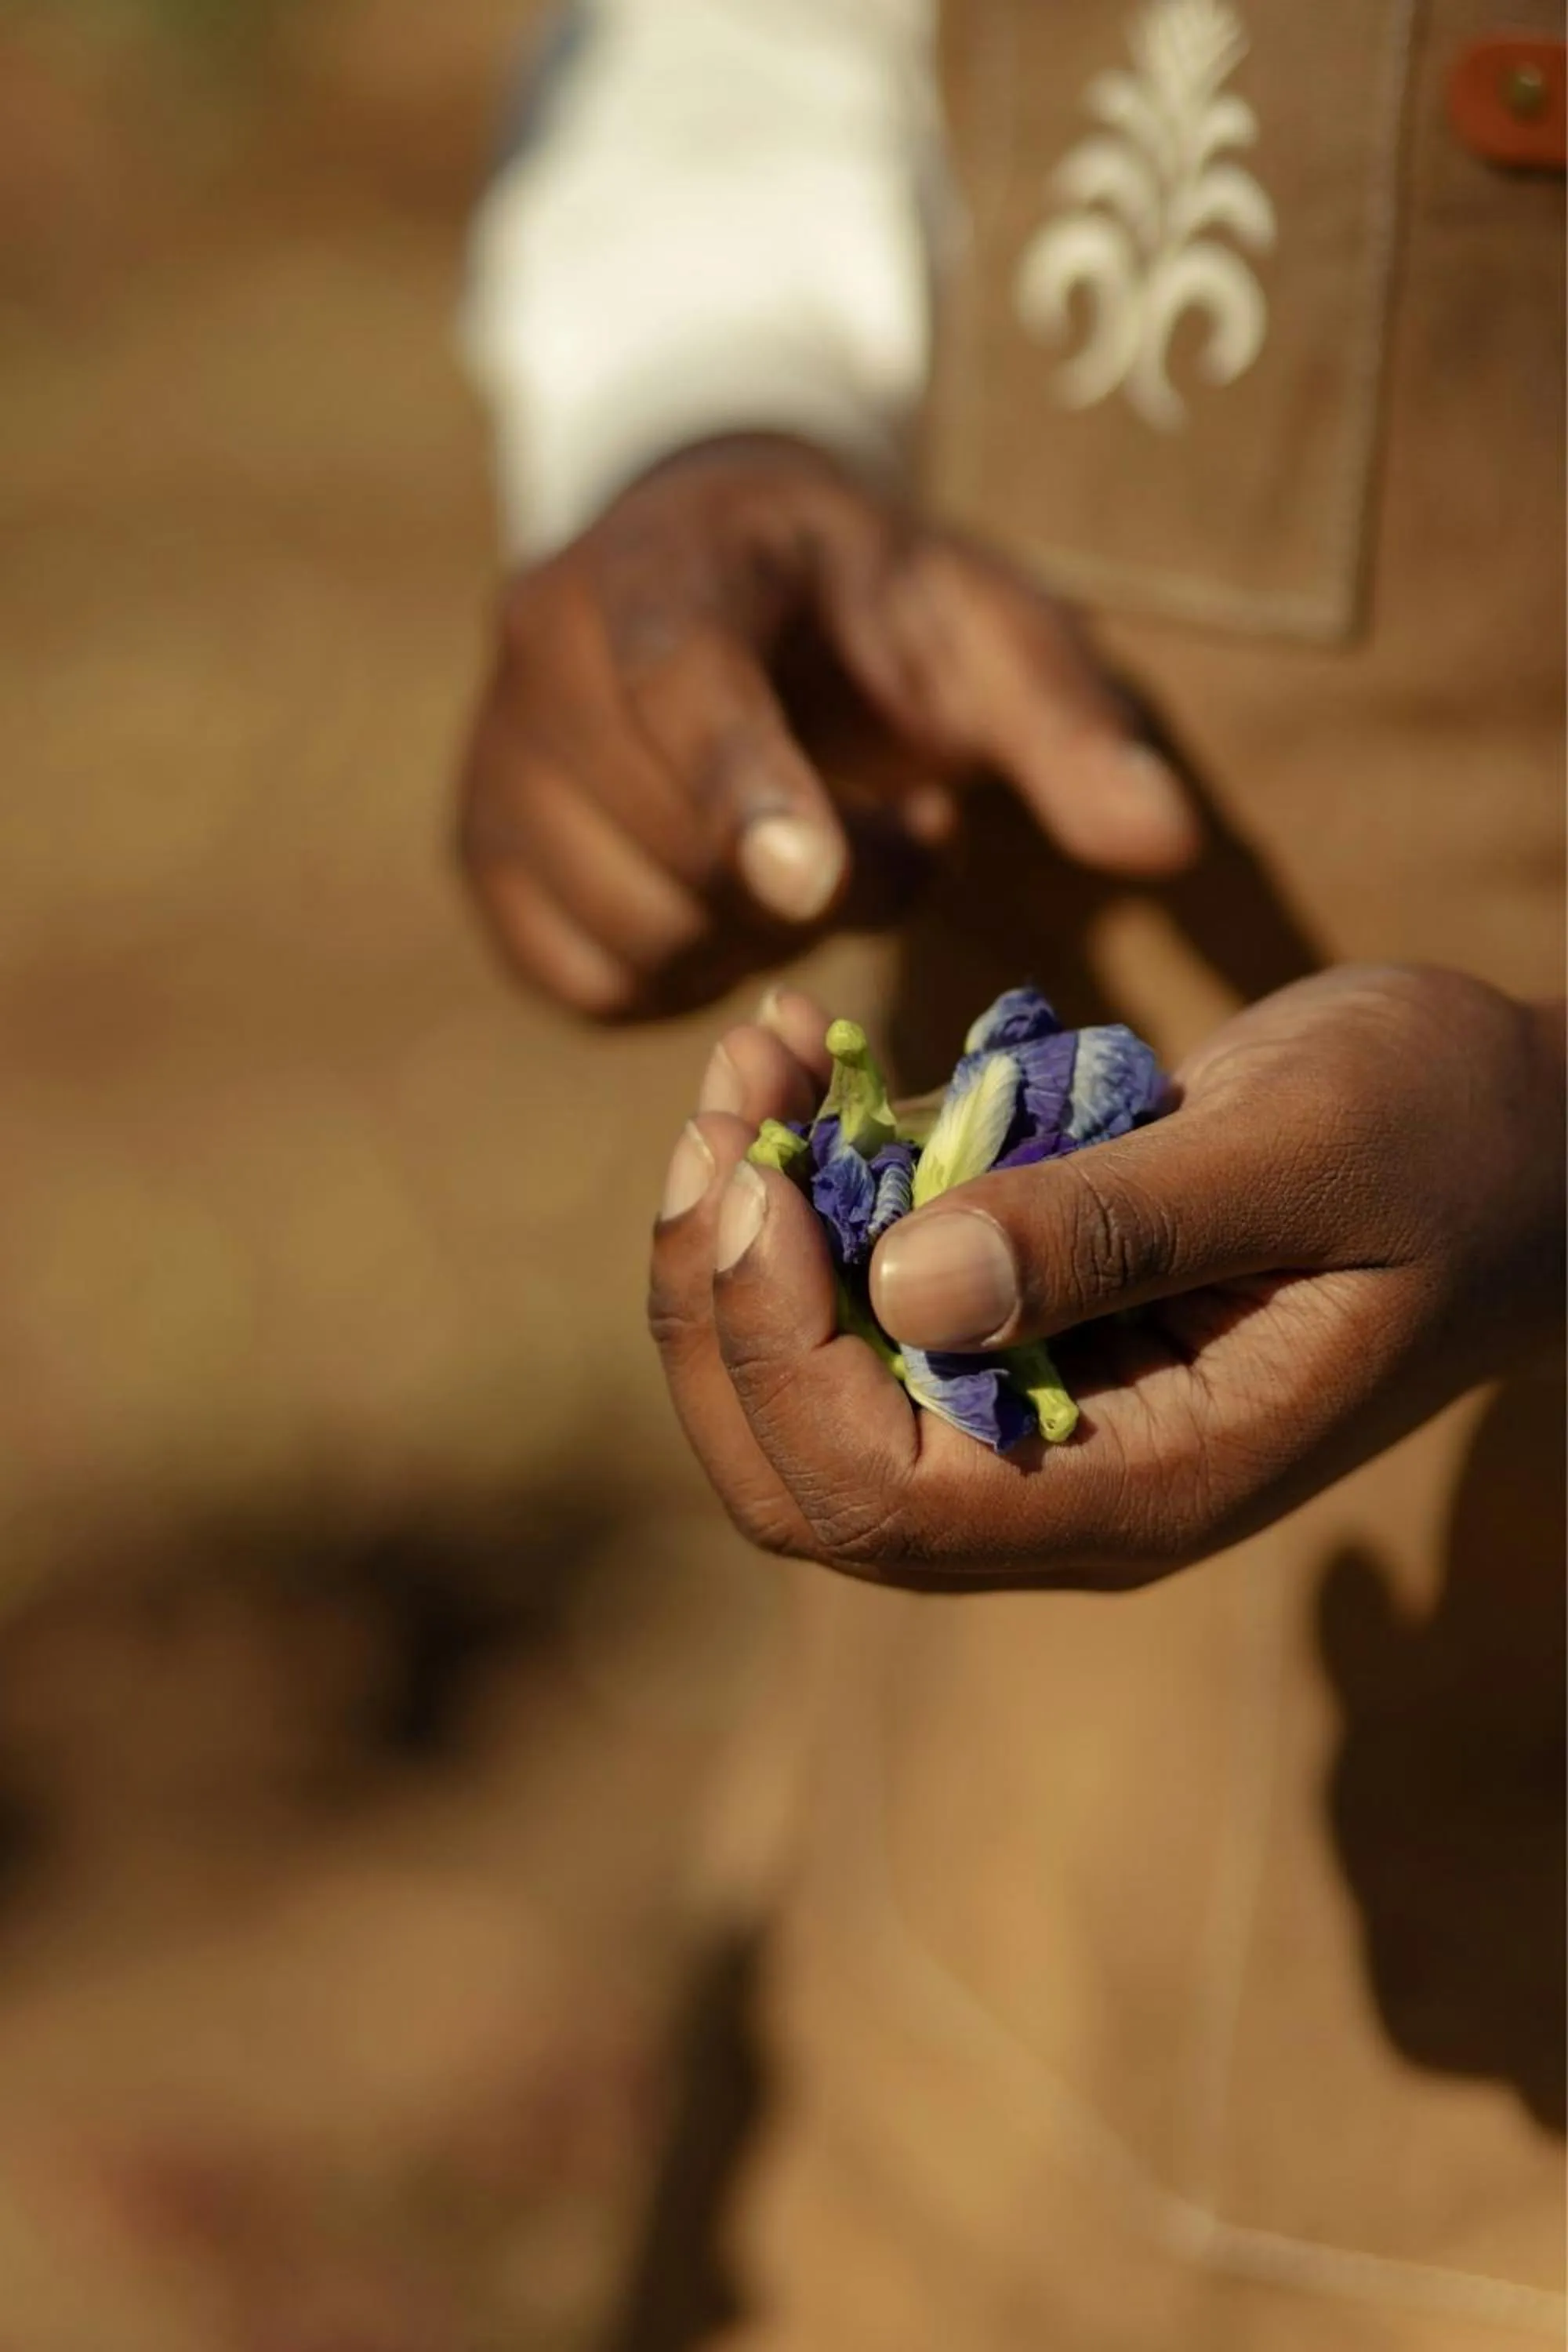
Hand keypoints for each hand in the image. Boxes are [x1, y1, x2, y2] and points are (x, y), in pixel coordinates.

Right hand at [458, 434, 1197, 1018]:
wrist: (725, 576)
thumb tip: (1168, 846)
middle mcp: (544, 647)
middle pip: (670, 839)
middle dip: (810, 880)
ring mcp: (498, 761)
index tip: (809, 881)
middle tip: (883, 830)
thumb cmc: (871, 611)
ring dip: (755, 935)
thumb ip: (1073, 730)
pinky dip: (683, 976)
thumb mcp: (988, 633)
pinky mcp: (486, 858)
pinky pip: (588, 978)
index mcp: (673, 560)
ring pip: (631, 925)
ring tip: (808, 855)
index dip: (745, 784)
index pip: (682, 678)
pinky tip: (732, 906)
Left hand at [648, 969, 1564, 1588]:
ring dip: (739, 1237)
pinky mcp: (1018, 1332)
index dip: (777, 1352)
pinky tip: (804, 1064)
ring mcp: (1034, 1415)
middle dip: (720, 1301)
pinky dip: (802, 1197)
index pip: (882, 1499)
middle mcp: (1065, 1485)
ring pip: (803, 1393)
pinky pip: (856, 1304)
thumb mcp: (1301, 1149)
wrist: (1526, 1132)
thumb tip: (899, 1287)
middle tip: (726, 1108)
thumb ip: (1113, 1228)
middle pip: (799, 1478)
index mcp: (1146, 1486)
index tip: (762, 1173)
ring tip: (753, 1059)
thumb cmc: (1447, 1129)